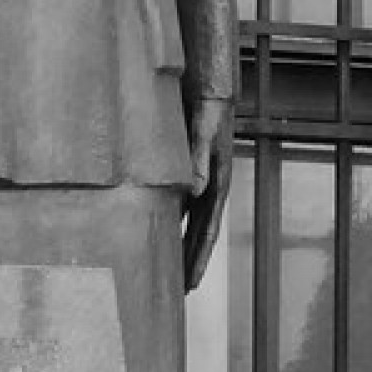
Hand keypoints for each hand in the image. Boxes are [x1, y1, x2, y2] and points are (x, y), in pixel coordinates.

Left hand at [181, 94, 233, 293]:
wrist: (208, 81)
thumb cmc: (209, 103)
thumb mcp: (203, 128)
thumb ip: (197, 158)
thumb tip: (193, 192)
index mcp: (217, 182)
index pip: (207, 230)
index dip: (198, 259)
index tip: (189, 286)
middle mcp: (208, 184)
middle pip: (198, 232)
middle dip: (189, 261)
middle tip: (179, 291)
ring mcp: (197, 177)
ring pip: (187, 219)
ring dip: (178, 243)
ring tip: (167, 268)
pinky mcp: (184, 166)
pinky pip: (175, 201)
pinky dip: (167, 218)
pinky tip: (154, 229)